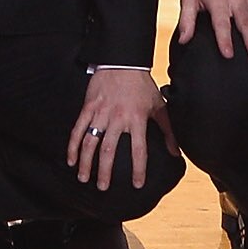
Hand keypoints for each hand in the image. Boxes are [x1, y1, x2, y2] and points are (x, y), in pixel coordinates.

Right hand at [69, 67, 165, 191]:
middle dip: (104, 171)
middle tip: (103, 187)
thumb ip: (168, 131)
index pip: (138, 149)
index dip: (138, 168)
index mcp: (136, 119)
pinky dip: (72, 145)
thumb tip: (177, 153)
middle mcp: (117, 118)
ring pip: (90, 141)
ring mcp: (100, 113)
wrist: (123, 61)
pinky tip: (70, 159)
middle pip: (109, 150)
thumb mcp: (159, 106)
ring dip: (86, 162)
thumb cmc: (142, 85)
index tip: (137, 184)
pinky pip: (78, 129)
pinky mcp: (88, 107)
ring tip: (84, 178)